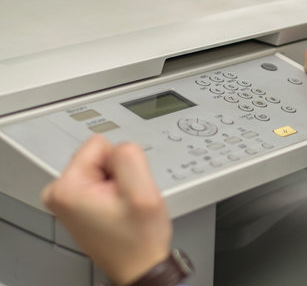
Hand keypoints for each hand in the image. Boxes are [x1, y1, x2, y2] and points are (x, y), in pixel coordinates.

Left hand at [42, 135, 171, 284]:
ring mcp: (67, 198)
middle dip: (119, 175)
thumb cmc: (139, 239)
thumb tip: (122, 146)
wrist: (140, 266)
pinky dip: (115, 193)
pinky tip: (118, 211)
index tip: (123, 190)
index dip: (122, 166)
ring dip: (118, 185)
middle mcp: (59, 192)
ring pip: (103, 167)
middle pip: (100, 155)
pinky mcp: (77, 202)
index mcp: (67, 187)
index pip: (101, 144)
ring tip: (122, 208)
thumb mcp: (143, 192)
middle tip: (124, 201)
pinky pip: (103, 179)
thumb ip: (130, 156)